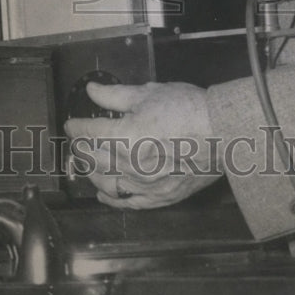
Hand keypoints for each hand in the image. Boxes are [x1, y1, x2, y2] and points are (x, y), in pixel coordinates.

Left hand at [64, 81, 222, 208]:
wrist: (223, 134)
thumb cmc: (189, 110)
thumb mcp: (149, 93)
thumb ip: (115, 95)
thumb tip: (92, 91)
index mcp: (124, 136)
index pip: (88, 133)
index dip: (76, 127)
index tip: (71, 124)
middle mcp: (130, 164)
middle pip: (92, 159)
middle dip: (80, 149)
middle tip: (77, 141)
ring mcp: (144, 185)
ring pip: (105, 183)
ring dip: (91, 173)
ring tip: (87, 164)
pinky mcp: (158, 197)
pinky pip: (127, 203)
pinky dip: (110, 199)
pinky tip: (103, 194)